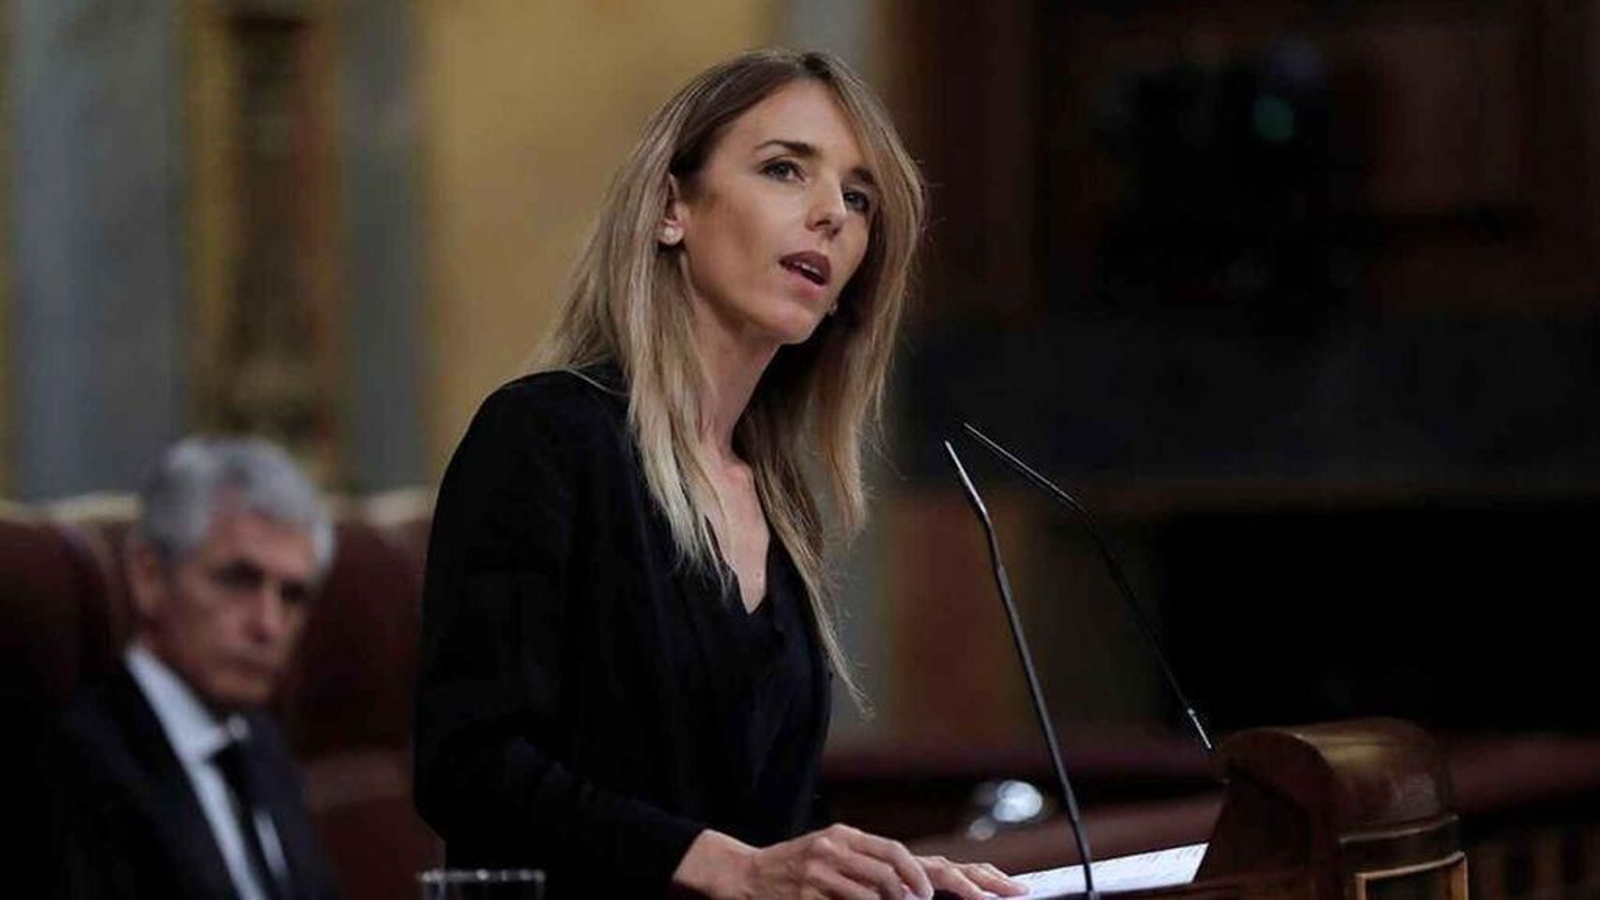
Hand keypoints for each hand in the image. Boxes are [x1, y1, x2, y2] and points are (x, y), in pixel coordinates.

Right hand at [674, 825, 1026, 898]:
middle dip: (931, 883)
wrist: (743, 874)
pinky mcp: (809, 891)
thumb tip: (910, 883)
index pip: (898, 851)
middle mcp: (838, 847)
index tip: (958, 888)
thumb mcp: (831, 857)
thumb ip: (866, 866)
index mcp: (848, 837)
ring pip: (876, 885)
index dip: (929, 871)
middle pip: (895, 864)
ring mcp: (822, 869)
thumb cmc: (793, 870)